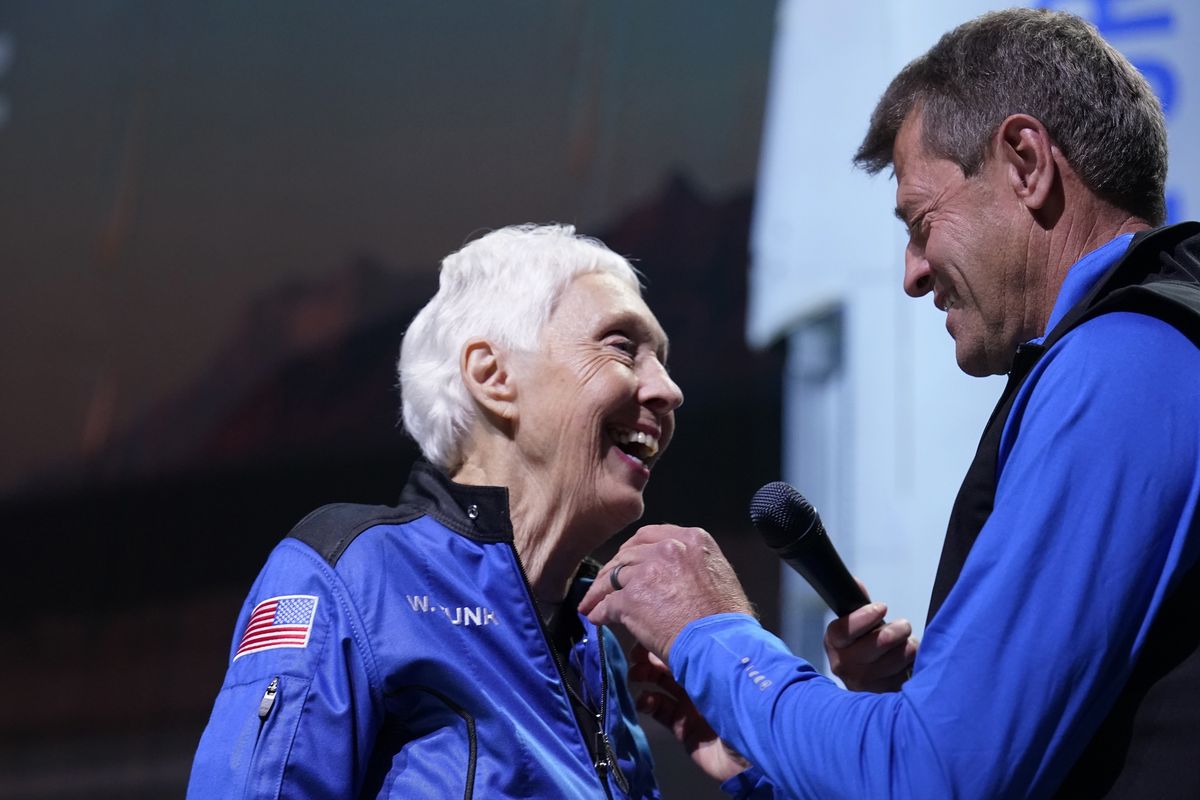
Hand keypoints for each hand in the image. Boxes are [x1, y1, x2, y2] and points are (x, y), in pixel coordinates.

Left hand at [578, 524, 753, 661]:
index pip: (650, 535)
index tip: (625, 561)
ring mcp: (647, 572)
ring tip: (591, 603)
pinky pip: (607, 604)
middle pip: (628, 554)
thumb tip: (676, 575)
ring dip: (600, 591)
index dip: (633, 550)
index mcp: (691, 539)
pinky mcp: (631, 599)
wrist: (721, 644)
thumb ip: (693, 564)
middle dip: (614, 570)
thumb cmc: (727, 620)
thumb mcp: (718, 574)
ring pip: (613, 577)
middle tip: (603, 583)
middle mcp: (668, 549)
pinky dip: (600, 612)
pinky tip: (597, 619)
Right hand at [628, 644, 749, 782]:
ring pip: (662, 686)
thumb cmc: (733, 689)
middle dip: (648, 658)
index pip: (681, 641)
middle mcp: (704, 676)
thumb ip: (679, 645)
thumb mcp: (708, 661)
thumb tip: (652, 637)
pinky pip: (662, 713)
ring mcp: (694, 704)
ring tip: (634, 676)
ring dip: (645, 679)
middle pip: (669, 663)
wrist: (751, 743)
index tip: (640, 634)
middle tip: (633, 658)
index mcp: (713, 656)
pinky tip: (643, 700)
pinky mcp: (686, 729)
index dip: (659, 638)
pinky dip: (649, 705)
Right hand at [824, 582, 916, 692]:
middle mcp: (844, 666)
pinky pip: (907, 674)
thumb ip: (858, 606)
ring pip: (897, 658)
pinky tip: (907, 660)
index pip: (844, 630)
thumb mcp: (855, 626)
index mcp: (834, 644)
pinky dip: (912, 664)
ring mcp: (864, 683)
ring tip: (907, 643)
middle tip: (903, 626)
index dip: (864, 617)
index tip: (882, 607)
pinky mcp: (883, 694)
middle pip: (878, 643)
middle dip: (897, 630)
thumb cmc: (862, 647)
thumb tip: (856, 583)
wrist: (864, 681)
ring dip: (909, 647)